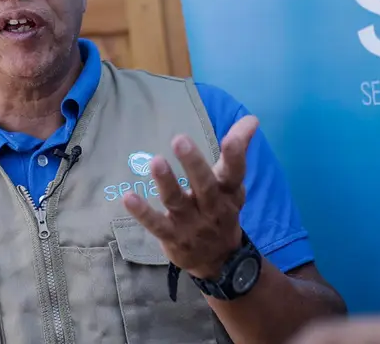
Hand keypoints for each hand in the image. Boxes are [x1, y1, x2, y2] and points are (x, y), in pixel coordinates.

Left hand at [123, 115, 259, 279]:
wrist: (219, 261)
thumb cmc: (222, 210)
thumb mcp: (232, 183)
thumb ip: (237, 151)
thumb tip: (251, 118)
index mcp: (228, 192)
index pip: (234, 172)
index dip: (235, 155)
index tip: (232, 137)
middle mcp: (212, 208)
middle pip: (205, 185)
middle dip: (193, 163)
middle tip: (180, 139)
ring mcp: (191, 224)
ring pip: (177, 202)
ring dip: (166, 182)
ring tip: (156, 161)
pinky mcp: (172, 237)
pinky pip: (156, 225)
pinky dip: (143, 212)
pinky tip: (128, 197)